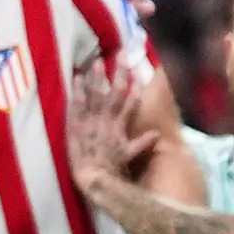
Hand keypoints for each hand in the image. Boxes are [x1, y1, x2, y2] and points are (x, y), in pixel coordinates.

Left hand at [64, 55, 149, 194]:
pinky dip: (77, 91)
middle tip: (121, 57)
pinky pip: (76, 105)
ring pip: (95, 95)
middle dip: (118, 74)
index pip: (129, 103)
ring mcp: (90, 121)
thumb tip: (158, 134)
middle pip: (114, 93)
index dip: (134, 87)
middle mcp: (106, 120)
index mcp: (118, 126)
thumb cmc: (109, 166)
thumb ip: (142, 143)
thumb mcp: (128, 155)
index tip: (138, 72)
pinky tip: (77, 78)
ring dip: (97, 78)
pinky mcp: (75, 124)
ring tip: (97, 62)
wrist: (91, 176)